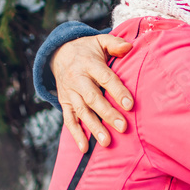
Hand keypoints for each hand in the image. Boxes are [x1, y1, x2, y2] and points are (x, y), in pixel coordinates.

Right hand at [51, 34, 133, 151]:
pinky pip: (69, 119)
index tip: (130, 105)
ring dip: (93, 127)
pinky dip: (76, 134)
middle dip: (107, 114)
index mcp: (89, 64)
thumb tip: (129, 47)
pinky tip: (85, 148)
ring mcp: (70, 93)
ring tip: (106, 142)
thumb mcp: (99, 41)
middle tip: (123, 127)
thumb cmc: (87, 50)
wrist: (59, 54)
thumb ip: (115, 44)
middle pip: (93, 98)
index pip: (105, 78)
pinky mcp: (65, 102)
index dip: (117, 91)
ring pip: (81, 112)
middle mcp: (77, 79)